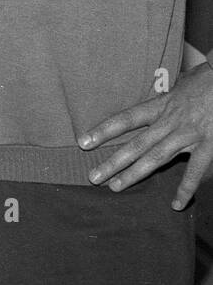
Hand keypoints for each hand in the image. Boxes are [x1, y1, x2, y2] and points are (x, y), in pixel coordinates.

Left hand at [80, 62, 212, 209]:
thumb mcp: (180, 84)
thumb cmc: (207, 80)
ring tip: (115, 187)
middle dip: (113, 161)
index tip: (83, 142)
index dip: (104, 130)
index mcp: (161, 105)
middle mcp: (170, 121)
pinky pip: (195, 170)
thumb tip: (160, 97)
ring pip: (156, 157)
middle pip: (136, 144)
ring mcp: (188, 134)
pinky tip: (176, 204)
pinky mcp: (209, 144)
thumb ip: (167, 97)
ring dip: (134, 174)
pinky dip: (186, 188)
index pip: (126, 119)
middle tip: (93, 177)